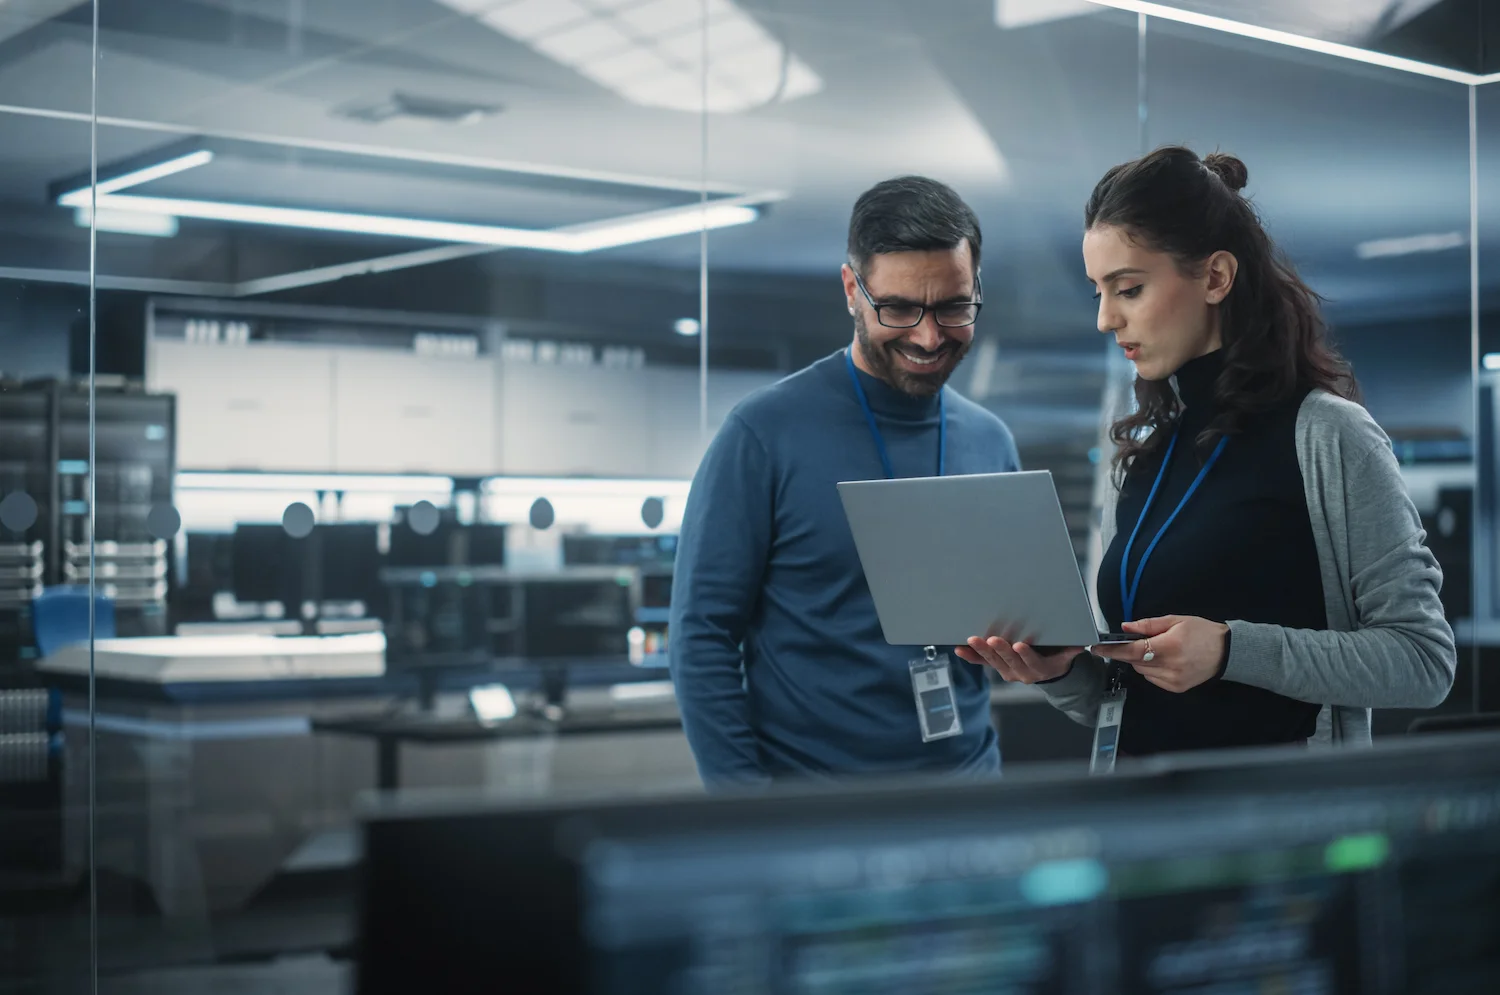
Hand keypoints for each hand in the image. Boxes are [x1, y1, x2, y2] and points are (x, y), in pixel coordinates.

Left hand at [956, 637, 1081, 683]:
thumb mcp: (1067, 655)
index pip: (1032, 662)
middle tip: (992, 639)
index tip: (1020, 645)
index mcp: (1040, 669)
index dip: (1026, 655)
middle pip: (1009, 662)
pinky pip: (982, 663)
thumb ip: (1071, 649)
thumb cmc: (1055, 657)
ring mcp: (1007, 671)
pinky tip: (960, 649)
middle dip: (1000, 650)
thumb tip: (1081, 644)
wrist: (1047, 672)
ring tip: (972, 640)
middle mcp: (1022, 673)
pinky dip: (971, 657)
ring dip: (982, 651)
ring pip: (994, 662)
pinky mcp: (997, 667)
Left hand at [1092, 616, 1228, 693]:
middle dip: (1131, 651)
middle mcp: (1170, 666)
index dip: (1112, 650)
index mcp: (1169, 647)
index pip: (1132, 651)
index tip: (1096, 648)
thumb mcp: (1176, 621)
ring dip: (1142, 660)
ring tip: (1159, 649)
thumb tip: (1125, 627)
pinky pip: (1152, 679)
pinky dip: (1152, 669)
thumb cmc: (1202, 633)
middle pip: (1135, 661)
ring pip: (1142, 671)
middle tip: (1143, 641)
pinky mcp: (1176, 688)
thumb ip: (1148, 625)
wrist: (1227, 652)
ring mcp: (1173, 680)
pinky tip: (1165, 661)